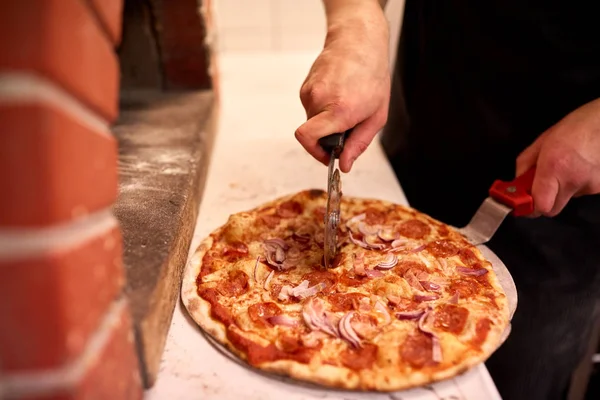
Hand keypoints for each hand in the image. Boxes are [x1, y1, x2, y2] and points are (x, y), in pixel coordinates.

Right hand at [295, 14, 390, 172]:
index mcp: (338, 109)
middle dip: (327, 137)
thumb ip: (358, 144)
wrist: (359, 42)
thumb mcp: (376, 116)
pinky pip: (311, 108)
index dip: (316, 153)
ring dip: (326, 121)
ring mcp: (309, 92)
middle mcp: (319, 100)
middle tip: (347, 126)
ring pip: (312, 121)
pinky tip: (338, 95)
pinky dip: (323, 109)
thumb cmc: (372, 75)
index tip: (328, 156)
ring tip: (346, 104)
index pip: (307, 138)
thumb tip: (344, 165)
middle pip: (312, 134)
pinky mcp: (305, 86)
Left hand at [516, 98, 599, 216]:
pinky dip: (576, 184)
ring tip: (567, 167)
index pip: (541, 206)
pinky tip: (580, 167)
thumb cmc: (576, 127)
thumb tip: (518, 182)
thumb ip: (526, 164)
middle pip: (552, 209)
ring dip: (562, 189)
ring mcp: (591, 185)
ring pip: (567, 199)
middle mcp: (573, 179)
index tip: (523, 203)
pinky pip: (581, 192)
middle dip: (543, 201)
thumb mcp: (542, 141)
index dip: (530, 208)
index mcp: (554, 167)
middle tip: (541, 186)